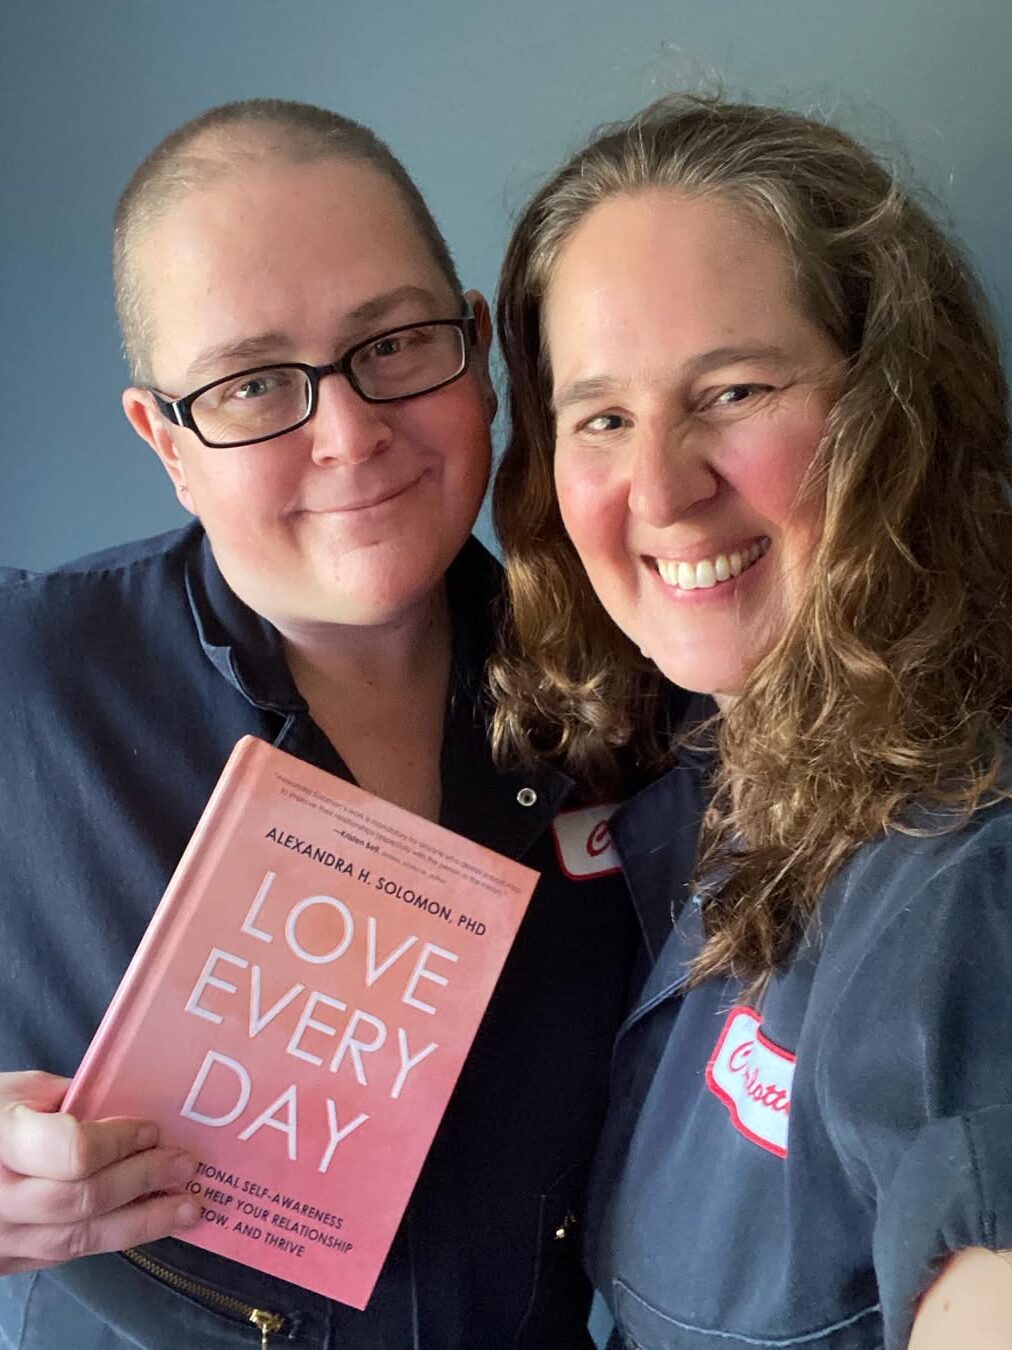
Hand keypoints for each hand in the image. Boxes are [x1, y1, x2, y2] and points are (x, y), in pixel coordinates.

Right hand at [0, 1070, 199, 1274]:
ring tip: (188, 1208)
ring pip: (78, 1241)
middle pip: (82, 1202)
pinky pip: (65, 1255)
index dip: (120, 1142)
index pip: (72, 1152)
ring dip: (142, 1224)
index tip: (153, 1129)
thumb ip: (71, 1101)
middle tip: (186, 1166)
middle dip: (143, 1182)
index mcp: (1, 1141)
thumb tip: (131, 1111)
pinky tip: (146, 1223)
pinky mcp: (5, 1263)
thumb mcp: (16, 1090)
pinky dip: (111, 1238)